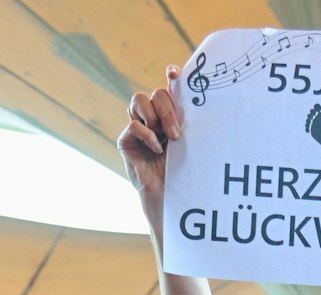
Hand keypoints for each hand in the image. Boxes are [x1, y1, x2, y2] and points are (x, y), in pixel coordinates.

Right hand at [119, 67, 182, 215]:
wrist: (172, 195)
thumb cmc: (185, 169)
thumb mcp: (191, 140)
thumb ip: (188, 118)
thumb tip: (195, 96)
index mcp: (171, 115)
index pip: (169, 87)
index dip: (171, 76)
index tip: (174, 73)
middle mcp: (154, 117)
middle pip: (156, 93)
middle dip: (168, 109)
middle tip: (177, 133)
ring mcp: (138, 127)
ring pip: (139, 99)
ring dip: (155, 117)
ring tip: (166, 138)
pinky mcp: (126, 140)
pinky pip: (133, 125)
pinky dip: (146, 135)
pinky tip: (156, 149)